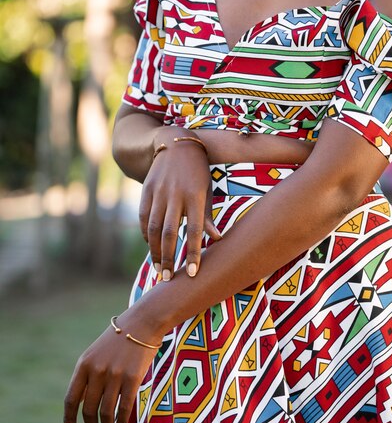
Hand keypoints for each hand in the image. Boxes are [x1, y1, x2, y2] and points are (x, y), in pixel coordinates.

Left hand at [63, 308, 161, 422]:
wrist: (142, 323)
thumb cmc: (119, 339)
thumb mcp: (96, 353)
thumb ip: (88, 375)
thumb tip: (81, 402)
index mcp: (84, 364)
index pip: (71, 398)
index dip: (69, 418)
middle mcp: (97, 371)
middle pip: (89, 409)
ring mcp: (115, 375)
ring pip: (106, 412)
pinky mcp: (133, 378)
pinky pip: (124, 407)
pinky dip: (122, 421)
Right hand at [139, 130, 221, 279]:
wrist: (177, 144)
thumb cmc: (198, 172)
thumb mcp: (207, 191)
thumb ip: (208, 217)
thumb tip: (218, 239)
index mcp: (196, 196)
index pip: (195, 231)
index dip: (193, 253)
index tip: (192, 274)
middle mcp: (176, 195)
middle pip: (169, 233)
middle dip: (169, 258)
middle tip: (169, 279)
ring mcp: (159, 192)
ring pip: (153, 228)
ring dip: (154, 251)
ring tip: (159, 268)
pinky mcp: (146, 189)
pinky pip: (143, 216)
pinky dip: (145, 234)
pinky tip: (149, 246)